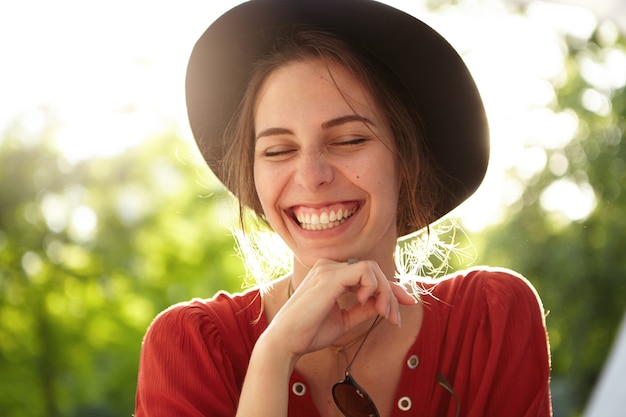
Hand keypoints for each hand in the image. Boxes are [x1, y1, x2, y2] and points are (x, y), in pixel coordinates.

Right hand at [263, 258, 415, 360]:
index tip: (407, 303)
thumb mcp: (344, 320)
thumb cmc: (309, 332)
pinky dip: (373, 287)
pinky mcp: (330, 277)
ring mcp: (329, 270)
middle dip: (392, 293)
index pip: (367, 274)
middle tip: (395, 318)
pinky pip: (364, 272)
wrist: (286, 342)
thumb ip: (363, 309)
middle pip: (373, 270)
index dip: (391, 288)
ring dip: (385, 292)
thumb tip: (384, 304)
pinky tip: (365, 303)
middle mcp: (329, 268)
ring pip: (372, 269)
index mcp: (330, 275)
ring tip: (383, 314)